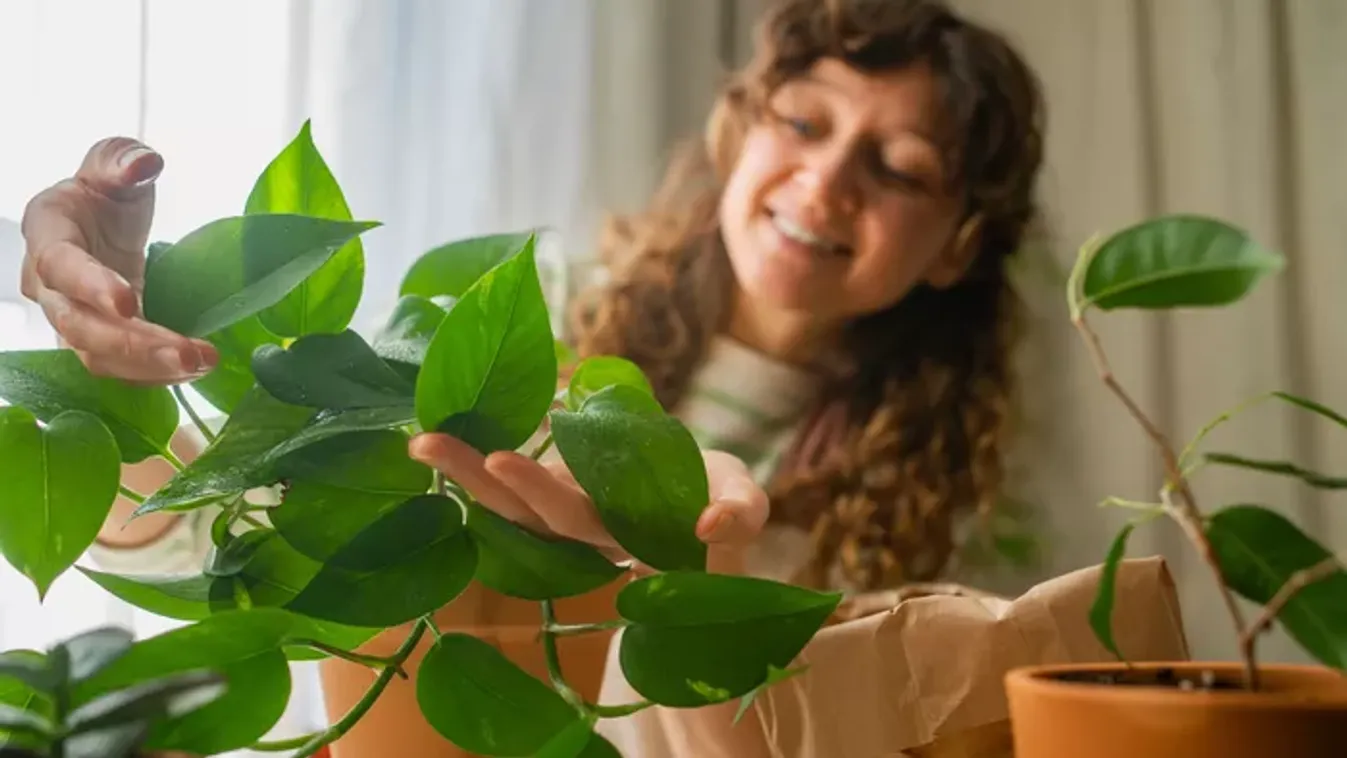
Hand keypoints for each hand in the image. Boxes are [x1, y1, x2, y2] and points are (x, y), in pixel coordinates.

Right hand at [20, 137, 216, 382]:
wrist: (100, 225)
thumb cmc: (104, 193)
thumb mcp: (113, 163)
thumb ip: (123, 159)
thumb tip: (144, 163)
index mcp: (48, 233)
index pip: (60, 266)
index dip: (90, 286)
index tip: (128, 301)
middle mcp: (48, 285)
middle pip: (79, 326)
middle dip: (133, 344)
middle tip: (188, 352)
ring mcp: (70, 319)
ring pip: (98, 356)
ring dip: (150, 367)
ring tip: (203, 362)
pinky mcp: (97, 342)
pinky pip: (119, 368)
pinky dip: (155, 374)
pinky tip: (195, 369)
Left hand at [408, 433, 767, 574]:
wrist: (705, 506)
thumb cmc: (722, 504)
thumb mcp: (744, 504)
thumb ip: (739, 514)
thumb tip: (710, 524)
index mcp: (621, 532)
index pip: (572, 518)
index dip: (537, 491)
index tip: (503, 458)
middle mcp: (580, 530)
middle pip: (519, 511)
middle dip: (475, 478)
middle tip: (427, 443)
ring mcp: (562, 511)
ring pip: (504, 502)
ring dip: (461, 472)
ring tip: (418, 440)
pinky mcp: (554, 487)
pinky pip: (506, 481)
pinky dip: (472, 461)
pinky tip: (438, 436)